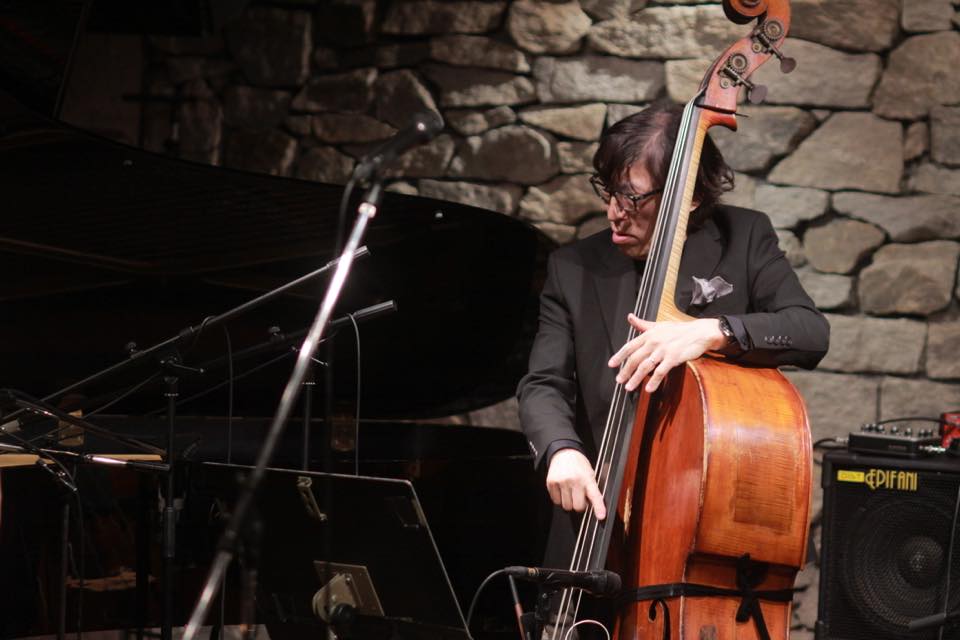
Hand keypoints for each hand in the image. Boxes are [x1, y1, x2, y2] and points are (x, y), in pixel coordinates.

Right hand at [546, 448, 606, 519]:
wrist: (564, 452)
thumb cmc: (579, 464)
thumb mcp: (590, 474)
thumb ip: (591, 489)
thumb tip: (593, 506)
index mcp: (587, 478)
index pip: (595, 495)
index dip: (598, 507)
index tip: (601, 516)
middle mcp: (574, 480)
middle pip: (578, 507)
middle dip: (579, 505)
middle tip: (579, 497)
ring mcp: (562, 482)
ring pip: (566, 506)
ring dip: (569, 502)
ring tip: (570, 492)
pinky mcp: (551, 483)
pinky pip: (556, 501)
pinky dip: (559, 499)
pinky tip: (562, 489)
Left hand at [608, 314, 726, 392]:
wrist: (700, 332)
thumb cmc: (679, 330)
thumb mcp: (659, 325)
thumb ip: (643, 324)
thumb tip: (630, 317)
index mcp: (649, 334)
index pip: (629, 346)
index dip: (619, 356)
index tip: (611, 364)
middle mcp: (654, 342)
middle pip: (635, 359)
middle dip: (625, 371)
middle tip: (619, 380)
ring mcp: (663, 350)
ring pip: (645, 366)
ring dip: (636, 378)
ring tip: (629, 387)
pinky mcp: (673, 358)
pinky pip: (661, 371)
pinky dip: (654, 381)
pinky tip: (648, 388)